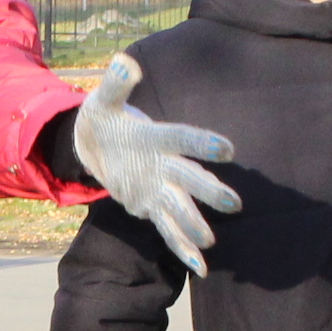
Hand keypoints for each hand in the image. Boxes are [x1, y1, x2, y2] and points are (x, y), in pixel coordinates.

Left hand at [75, 54, 239, 277]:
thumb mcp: (102, 102)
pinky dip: (183, 249)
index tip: (227, 149)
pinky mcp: (151, 208)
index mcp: (156, 137)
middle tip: (234, 203)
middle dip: (209, 191)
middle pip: (189, 178)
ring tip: (210, 241)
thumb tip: (124, 62)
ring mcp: (159, 189)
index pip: (181, 139)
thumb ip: (116, 85)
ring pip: (181, 208)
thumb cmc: (104, 119)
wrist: (98, 144)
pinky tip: (202, 268)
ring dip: (195, 224)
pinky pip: (169, 231)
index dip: (201, 144)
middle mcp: (164, 165)